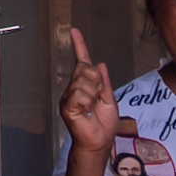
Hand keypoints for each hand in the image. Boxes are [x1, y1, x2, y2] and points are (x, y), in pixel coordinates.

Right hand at [61, 29, 116, 154]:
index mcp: (84, 86)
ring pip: (84, 82)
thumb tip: (101, 65)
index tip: (74, 32)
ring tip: (91, 109)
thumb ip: (104, 82)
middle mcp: (74, 89)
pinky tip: (85, 112)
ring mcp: (68, 97)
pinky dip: (87, 103)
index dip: (79, 46)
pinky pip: (80, 94)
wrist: (98, 143)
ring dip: (93, 96)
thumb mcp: (109, 100)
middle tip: (96, 100)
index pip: (81, 62)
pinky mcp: (66, 105)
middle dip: (97, 82)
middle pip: (86, 69)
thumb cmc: (103, 126)